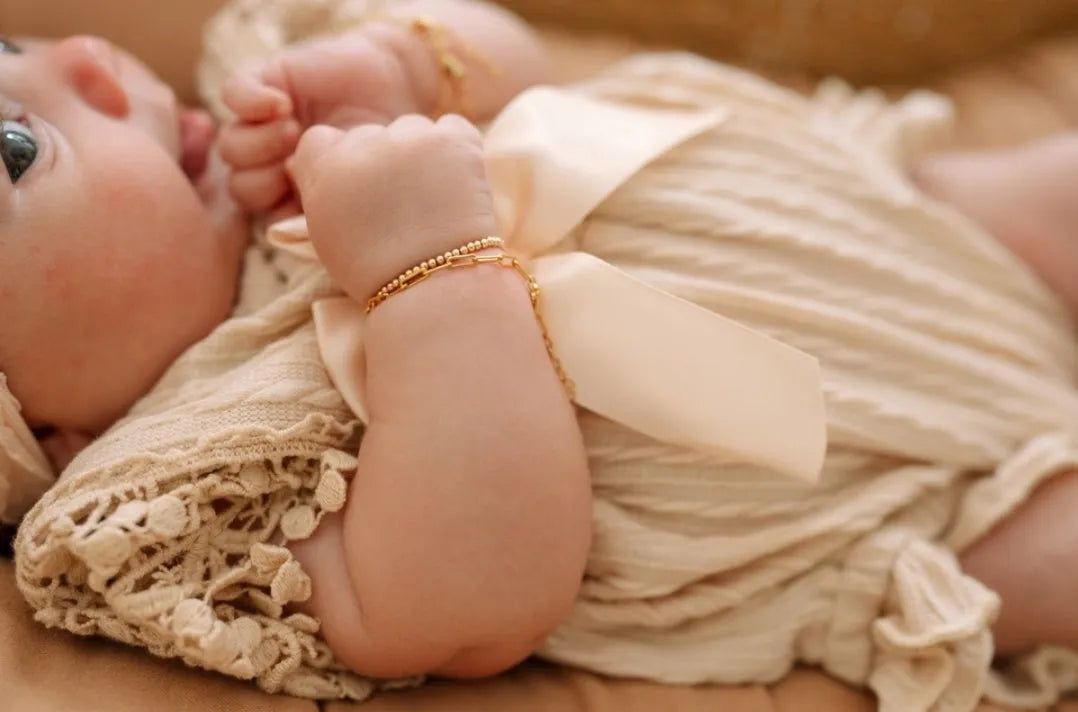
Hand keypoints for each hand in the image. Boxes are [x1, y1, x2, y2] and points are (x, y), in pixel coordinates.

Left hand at [218, 27, 423, 215]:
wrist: (399, 83)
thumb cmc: (389, 141)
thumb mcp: (367, 183)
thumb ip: (332, 211)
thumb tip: (297, 233)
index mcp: (295, 192)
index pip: (263, 216)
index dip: (278, 211)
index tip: (307, 198)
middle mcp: (274, 161)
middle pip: (240, 186)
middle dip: (264, 180)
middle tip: (296, 162)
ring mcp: (263, 123)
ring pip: (229, 146)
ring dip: (259, 142)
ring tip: (294, 128)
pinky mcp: (263, 82)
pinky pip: (233, 95)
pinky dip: (252, 102)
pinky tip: (284, 104)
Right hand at [288, 114, 496, 301]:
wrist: (434, 288)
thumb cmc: (377, 272)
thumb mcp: (326, 234)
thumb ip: (318, 191)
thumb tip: (312, 164)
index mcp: (325, 167)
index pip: (321, 140)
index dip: (342, 163)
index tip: (360, 190)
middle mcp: (364, 144)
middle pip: (370, 134)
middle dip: (383, 161)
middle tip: (403, 203)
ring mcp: (411, 139)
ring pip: (412, 129)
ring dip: (421, 153)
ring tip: (433, 198)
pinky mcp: (454, 142)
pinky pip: (454, 128)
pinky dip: (458, 150)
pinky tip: (457, 184)